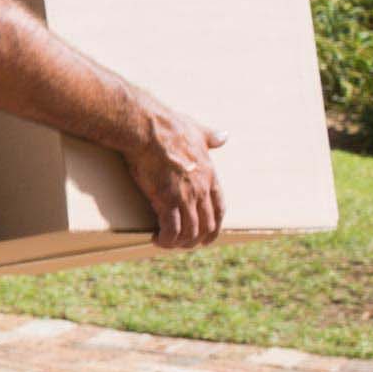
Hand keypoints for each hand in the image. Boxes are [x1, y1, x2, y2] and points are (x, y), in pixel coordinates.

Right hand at [123, 105, 225, 248]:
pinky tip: (156, 239)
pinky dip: (166, 239)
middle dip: (197, 238)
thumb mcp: (196, 130)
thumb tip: (224, 136)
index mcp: (209, 175)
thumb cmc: (168, 127)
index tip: (208, 234)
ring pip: (190, 231)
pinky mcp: (166, 200)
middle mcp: (201, 189)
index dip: (215, 224)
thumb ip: (210, 136)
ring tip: (167, 243)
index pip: (219, 208)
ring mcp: (185, 197)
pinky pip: (171, 229)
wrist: (148, 129)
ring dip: (180, 242)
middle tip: (185, 244)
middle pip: (207, 224)